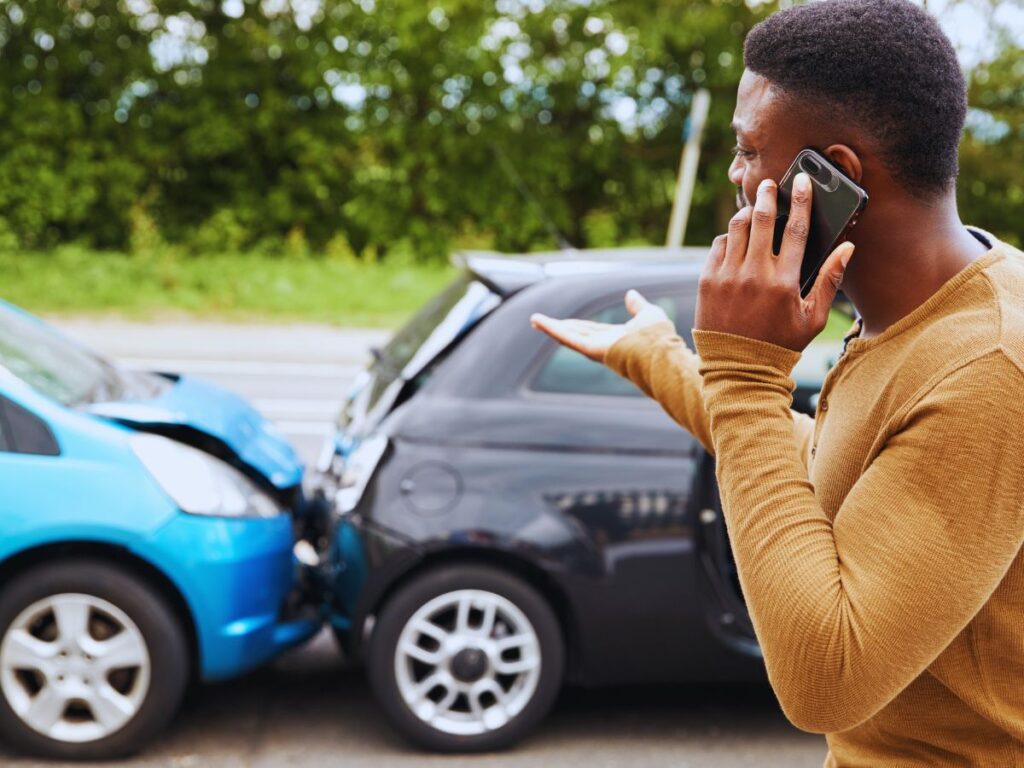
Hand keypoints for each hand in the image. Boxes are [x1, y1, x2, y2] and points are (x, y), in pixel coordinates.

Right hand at [530, 289, 670, 362]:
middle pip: (575, 333)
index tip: (565, 321)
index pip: (591, 330)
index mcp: (615, 338)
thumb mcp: (648, 314)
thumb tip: (630, 293)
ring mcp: (595, 348)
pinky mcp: (590, 349)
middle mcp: (603, 345)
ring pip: (568, 336)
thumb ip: (637, 306)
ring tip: (534, 320)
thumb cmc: (658, 337)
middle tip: (540, 322)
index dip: (577, 325)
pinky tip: (539, 322)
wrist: (659, 351)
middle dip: (558, 328)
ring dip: (550, 327)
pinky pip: (567, 338)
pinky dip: (552, 329)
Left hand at [695, 173, 855, 351]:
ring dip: (746, 213)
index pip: (796, 229)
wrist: (738, 367)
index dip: (801, 200)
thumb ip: (830, 279)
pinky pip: (718, 246)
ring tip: (753, 208)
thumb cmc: (781, 343)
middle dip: (767, 196)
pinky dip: (729, 237)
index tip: (801, 182)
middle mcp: (754, 274)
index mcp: (784, 282)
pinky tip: (736, 238)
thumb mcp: (812, 317)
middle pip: (762, 219)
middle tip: (769, 184)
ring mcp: (727, 276)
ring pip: (737, 228)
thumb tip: (847, 247)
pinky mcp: (707, 281)